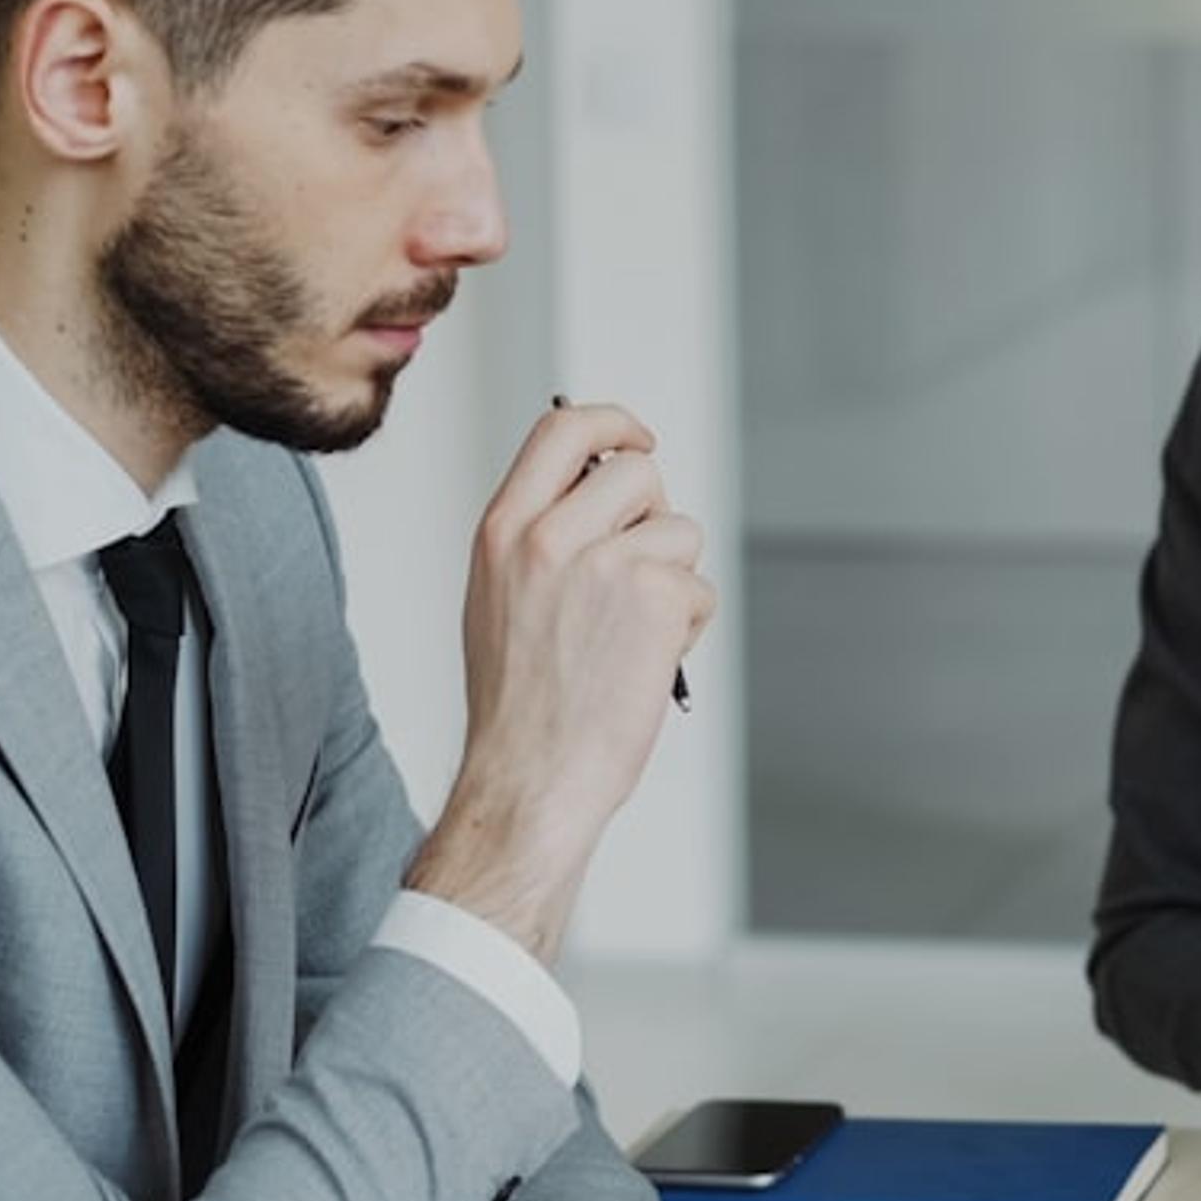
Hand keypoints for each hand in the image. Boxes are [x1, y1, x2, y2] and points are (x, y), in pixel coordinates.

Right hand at [417, 402, 716, 958]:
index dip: (612, 423)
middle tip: (641, 571)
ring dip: (674, 580)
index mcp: (503, 529)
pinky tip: (648, 662)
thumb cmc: (520, 705)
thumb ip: (542, 537)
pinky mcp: (655, 595)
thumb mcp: (500, 598)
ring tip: (631, 635)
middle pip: (638, 472)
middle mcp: (548, 535)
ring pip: (680, 532)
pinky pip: (700, 587)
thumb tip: (605, 493)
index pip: (561, 430)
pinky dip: (688, 626)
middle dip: (655, 517)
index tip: (638, 440)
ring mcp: (604, 562)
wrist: (530, 777)